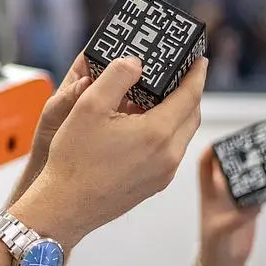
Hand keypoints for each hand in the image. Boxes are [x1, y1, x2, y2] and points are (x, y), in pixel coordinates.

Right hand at [15, 55, 206, 244]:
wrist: (65, 206)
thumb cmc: (74, 158)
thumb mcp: (88, 106)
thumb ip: (116, 77)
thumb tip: (136, 63)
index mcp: (157, 133)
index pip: (190, 96)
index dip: (197, 74)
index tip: (200, 60)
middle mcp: (168, 155)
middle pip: (191, 116)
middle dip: (190, 93)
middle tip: (181, 75)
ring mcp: (163, 174)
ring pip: (181, 136)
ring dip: (177, 114)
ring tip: (158, 99)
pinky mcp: (154, 185)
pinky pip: (169, 152)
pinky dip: (165, 133)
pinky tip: (142, 127)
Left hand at [197, 146, 260, 265]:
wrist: (225, 262)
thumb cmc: (215, 245)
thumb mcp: (221, 231)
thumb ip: (235, 218)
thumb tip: (252, 206)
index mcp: (208, 193)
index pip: (205, 165)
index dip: (212, 151)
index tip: (222, 141)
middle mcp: (221, 193)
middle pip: (228, 166)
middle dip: (238, 154)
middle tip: (253, 144)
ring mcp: (235, 200)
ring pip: (244, 177)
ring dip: (253, 168)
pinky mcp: (249, 209)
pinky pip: (258, 193)